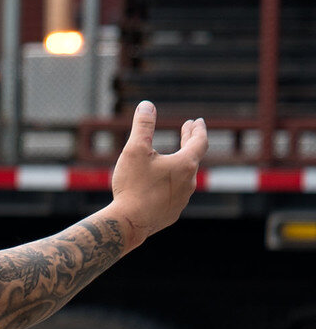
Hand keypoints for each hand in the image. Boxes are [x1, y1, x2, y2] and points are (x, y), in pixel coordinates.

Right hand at [110, 100, 206, 242]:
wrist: (128, 223)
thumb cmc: (132, 185)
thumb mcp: (135, 150)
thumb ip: (143, 126)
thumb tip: (146, 105)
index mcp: (185, 164)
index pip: (199, 142)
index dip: (198, 130)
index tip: (196, 122)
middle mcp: (189, 182)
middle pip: (194, 158)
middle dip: (190, 142)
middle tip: (188, 131)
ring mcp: (182, 199)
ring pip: (185, 178)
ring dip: (180, 165)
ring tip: (172, 159)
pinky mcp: (172, 213)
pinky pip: (175, 194)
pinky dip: (171, 184)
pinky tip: (161, 186)